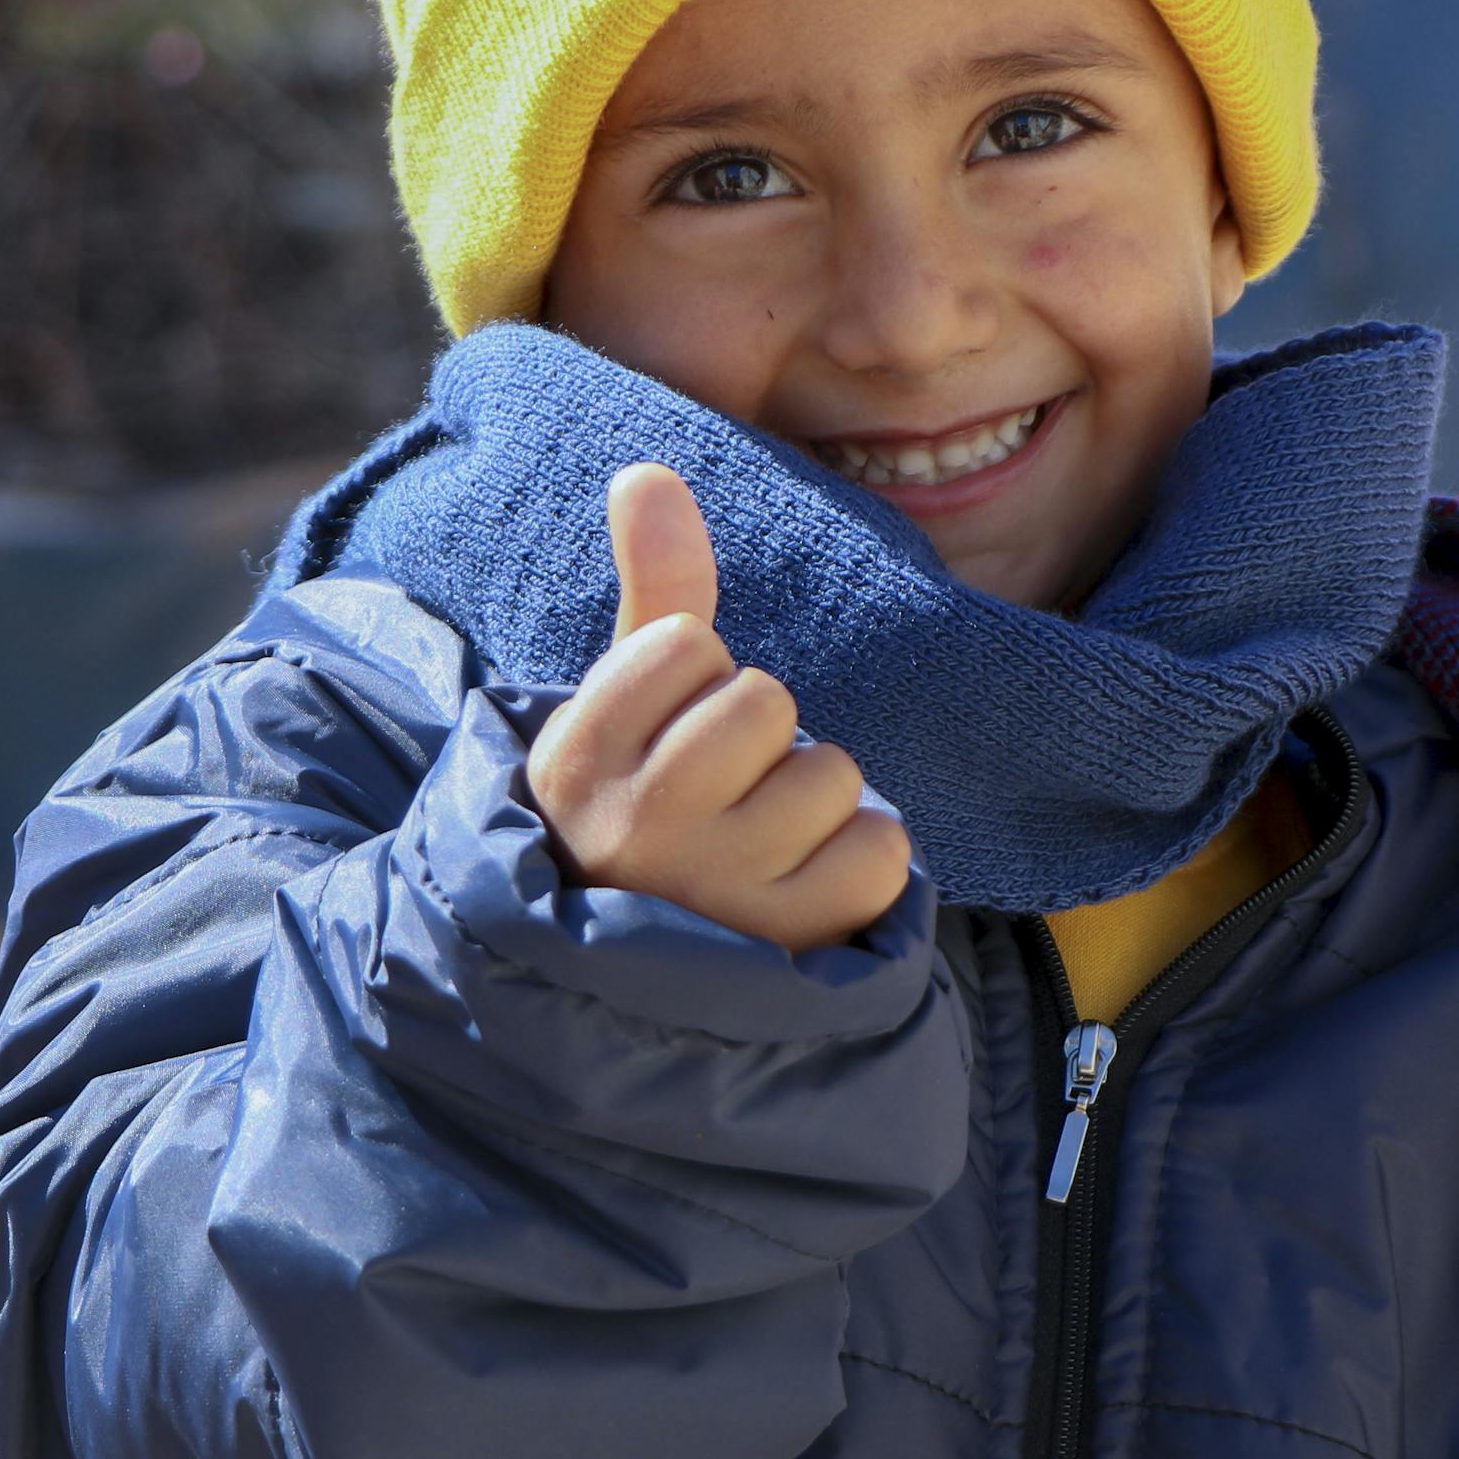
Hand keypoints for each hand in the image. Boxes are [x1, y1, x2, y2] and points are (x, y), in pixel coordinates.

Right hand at [524, 464, 912, 951]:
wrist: (650, 988)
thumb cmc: (651, 816)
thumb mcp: (630, 709)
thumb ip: (654, 590)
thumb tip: (647, 471)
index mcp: (575, 760)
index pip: (687, 645)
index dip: (699, 684)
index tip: (669, 746)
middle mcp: (634, 829)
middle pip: (764, 703)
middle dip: (764, 739)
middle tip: (727, 799)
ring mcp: (713, 896)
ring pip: (831, 774)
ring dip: (818, 804)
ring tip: (765, 850)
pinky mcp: (791, 950)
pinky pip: (882, 849)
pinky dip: (865, 863)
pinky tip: (809, 892)